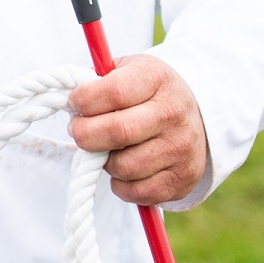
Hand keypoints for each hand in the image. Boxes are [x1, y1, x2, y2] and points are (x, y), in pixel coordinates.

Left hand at [66, 55, 207, 205]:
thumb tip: (67, 100)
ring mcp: (181, 148)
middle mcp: (173, 113)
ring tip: (107, 150)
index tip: (74, 104)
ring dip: (104, 162)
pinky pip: (137, 192)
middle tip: (78, 132)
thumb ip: (97, 81)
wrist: (195, 115)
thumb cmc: (148, 92)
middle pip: (118, 132)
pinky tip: (122, 169)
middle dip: (85, 135)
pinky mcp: (182, 179)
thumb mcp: (127, 70)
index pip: (114, 92)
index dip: (84, 101)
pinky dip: (120, 184)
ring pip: (124, 167)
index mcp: (156, 80)